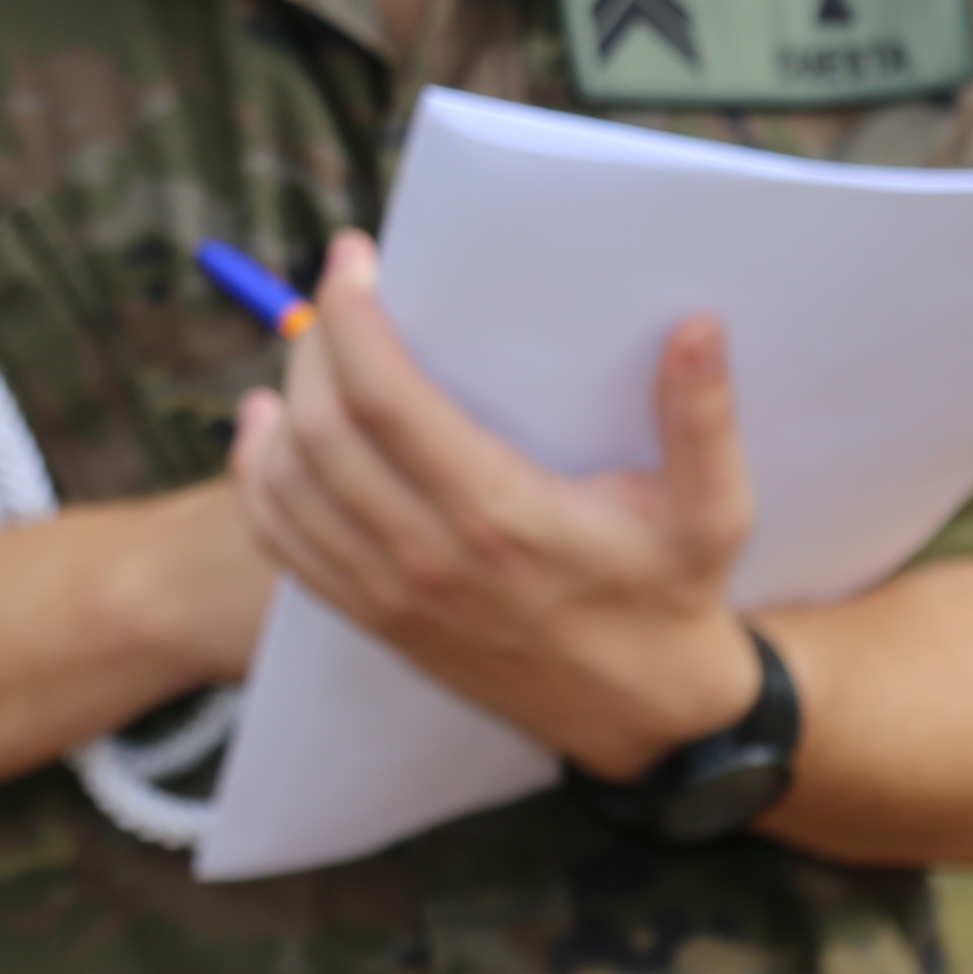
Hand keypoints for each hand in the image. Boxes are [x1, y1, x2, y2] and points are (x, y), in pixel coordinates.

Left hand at [222, 235, 764, 780]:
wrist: (643, 717)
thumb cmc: (672, 599)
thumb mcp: (714, 515)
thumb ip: (704, 421)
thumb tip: (699, 328)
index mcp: (503, 519)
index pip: (386, 400)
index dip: (351, 316)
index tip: (352, 256)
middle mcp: (431, 559)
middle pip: (321, 429)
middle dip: (313, 342)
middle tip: (337, 294)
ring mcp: (393, 596)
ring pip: (288, 483)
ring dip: (281, 404)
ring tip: (307, 348)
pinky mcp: (375, 619)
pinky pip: (283, 543)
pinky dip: (258, 478)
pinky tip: (266, 430)